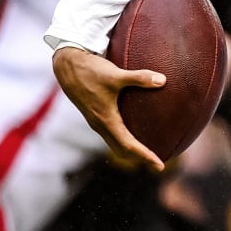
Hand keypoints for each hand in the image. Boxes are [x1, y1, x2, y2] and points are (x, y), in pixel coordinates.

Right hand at [52, 46, 166, 170]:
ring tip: (150, 151)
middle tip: (158, 165)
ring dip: (131, 150)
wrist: (67, 64)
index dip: (144, 156)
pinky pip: (112, 133)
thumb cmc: (90, 70)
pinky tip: (137, 129)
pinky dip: (125, 138)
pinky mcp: (95, 113)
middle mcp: (100, 124)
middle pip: (121, 149)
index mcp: (105, 120)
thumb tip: (164, 80)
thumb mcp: (116, 74)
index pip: (128, 145)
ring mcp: (96, 120)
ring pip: (115, 142)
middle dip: (139, 158)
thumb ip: (140, 78)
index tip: (159, 166)